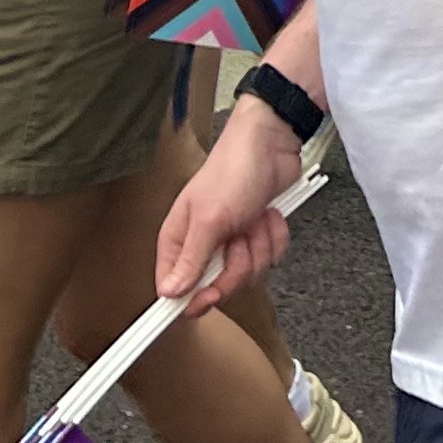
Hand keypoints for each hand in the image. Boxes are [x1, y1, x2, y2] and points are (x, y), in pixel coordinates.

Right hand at [157, 94, 302, 312]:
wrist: (271, 143)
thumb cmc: (233, 172)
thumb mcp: (209, 220)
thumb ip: (191, 260)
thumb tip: (168, 293)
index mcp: (179, 239)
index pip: (174, 287)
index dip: (192, 299)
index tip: (209, 297)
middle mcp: (203, 243)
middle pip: (217, 285)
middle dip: (237, 265)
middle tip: (238, 240)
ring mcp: (232, 239)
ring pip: (248, 273)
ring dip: (258, 246)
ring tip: (254, 219)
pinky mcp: (257, 234)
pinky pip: (270, 257)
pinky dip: (274, 237)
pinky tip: (269, 215)